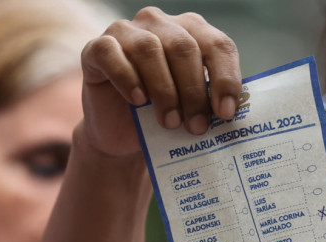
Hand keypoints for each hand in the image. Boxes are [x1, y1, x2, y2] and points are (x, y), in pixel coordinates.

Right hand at [78, 7, 241, 156]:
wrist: (123, 133)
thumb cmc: (165, 115)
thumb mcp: (194, 108)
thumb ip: (211, 101)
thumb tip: (230, 112)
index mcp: (193, 31)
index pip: (218, 45)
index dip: (226, 78)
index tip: (226, 113)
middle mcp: (160, 24)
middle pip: (184, 47)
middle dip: (194, 91)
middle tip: (198, 126)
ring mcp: (126, 31)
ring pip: (149, 49)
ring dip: (164, 90)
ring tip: (171, 122)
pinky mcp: (96, 48)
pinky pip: (111, 54)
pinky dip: (127, 78)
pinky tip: (138, 101)